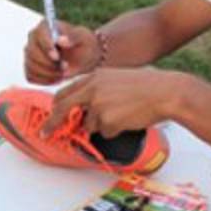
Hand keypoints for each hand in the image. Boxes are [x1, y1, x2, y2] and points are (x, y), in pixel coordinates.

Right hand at [24, 19, 100, 85]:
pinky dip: (44, 80)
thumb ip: (73, 37)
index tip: (57, 57)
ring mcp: (30, 53)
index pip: (39, 35)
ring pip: (31, 66)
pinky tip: (57, 77)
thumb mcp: (83, 38)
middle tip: (65, 67)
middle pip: (32, 53)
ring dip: (48, 73)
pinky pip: (31, 77)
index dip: (46, 47)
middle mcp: (33, 38)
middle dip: (49, 64)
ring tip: (63, 72)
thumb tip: (61, 40)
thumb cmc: (82, 44)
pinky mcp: (30, 67)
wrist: (82, 57)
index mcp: (45, 26)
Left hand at [43, 67, 188, 137]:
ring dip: (102, 125)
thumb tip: (82, 106)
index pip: (65, 92)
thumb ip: (96, 89)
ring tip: (123, 114)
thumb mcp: (115, 78)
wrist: (165, 92)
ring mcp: (98, 106)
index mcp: (93, 77)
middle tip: (46, 133)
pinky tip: (128, 119)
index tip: (49, 115)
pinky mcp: (107, 121)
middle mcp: (92, 90)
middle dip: (53, 123)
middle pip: (63, 108)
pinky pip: (105, 133)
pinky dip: (115, 130)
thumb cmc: (146, 85)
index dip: (55, 106)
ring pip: (89, 125)